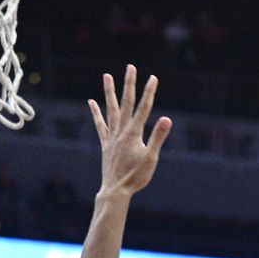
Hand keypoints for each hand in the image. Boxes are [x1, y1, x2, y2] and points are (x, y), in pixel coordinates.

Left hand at [89, 64, 171, 196]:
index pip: (143, 108)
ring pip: (111, 110)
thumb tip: (166, 119)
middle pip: (126, 103)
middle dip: (129, 84)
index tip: (153, 78)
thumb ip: (157, 137)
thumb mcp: (151, 158)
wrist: (115, 191)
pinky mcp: (105, 144)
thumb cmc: (135, 177)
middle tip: (130, 67)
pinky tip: (91, 102)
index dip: (149, 92)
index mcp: (133, 134)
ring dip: (110, 92)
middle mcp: (121, 132)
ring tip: (107, 76)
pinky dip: (96, 113)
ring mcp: (111, 137)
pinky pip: (100, 125)